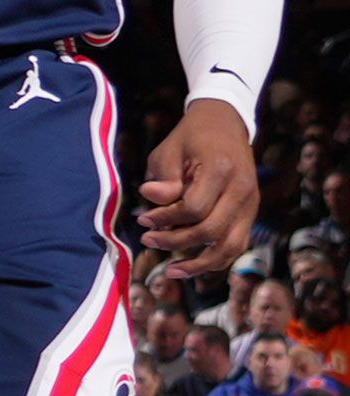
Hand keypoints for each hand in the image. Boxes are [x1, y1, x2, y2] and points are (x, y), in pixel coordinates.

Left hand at [138, 101, 256, 285]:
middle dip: (177, 242)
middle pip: (212, 231)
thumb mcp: (168, 150)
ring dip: (200, 263)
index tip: (142, 219)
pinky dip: (217, 260)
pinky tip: (193, 266)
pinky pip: (238, 245)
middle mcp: (242, 190)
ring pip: (231, 246)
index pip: (194, 208)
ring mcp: (252, 204)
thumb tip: (151, 201)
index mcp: (222, 170)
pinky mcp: (251, 213)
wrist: (225, 123)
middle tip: (148, 240)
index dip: (166, 218)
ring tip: (171, 271)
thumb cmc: (191, 138)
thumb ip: (162, 178)